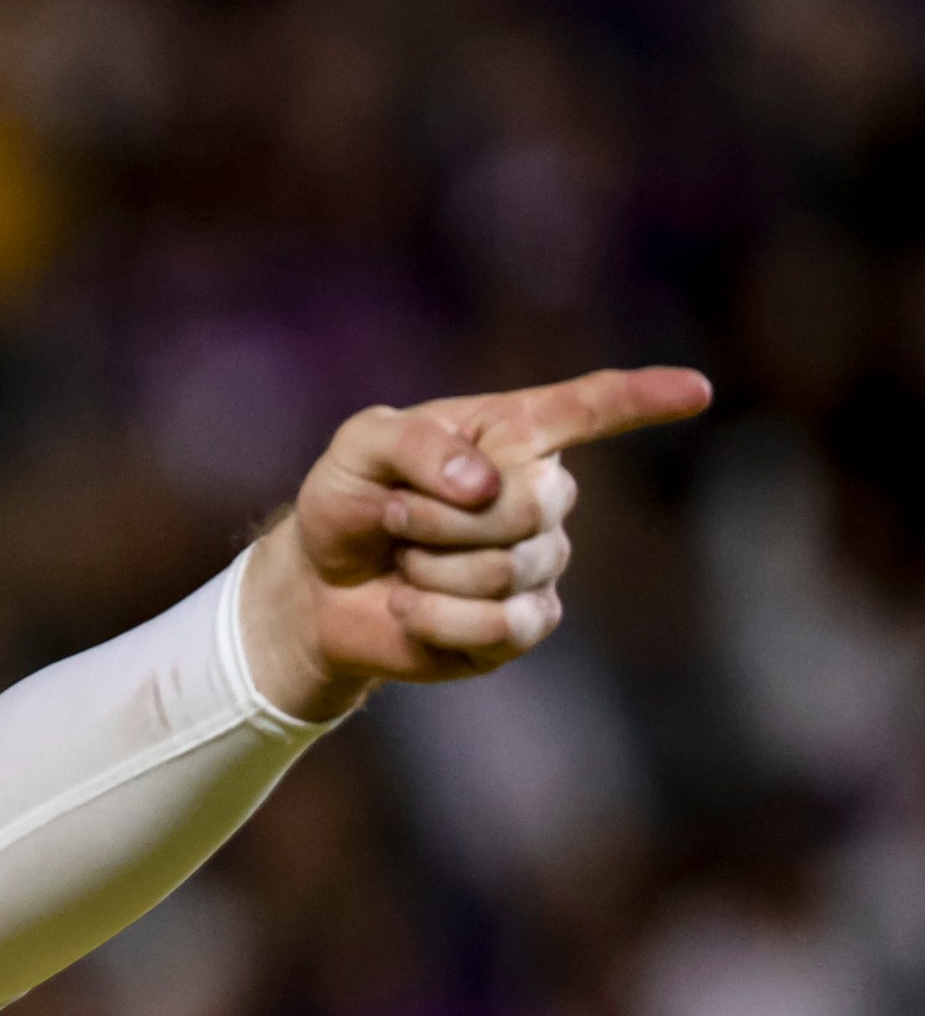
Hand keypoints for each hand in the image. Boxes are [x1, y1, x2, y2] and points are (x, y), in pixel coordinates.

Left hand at [239, 366, 712, 721]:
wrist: (320, 585)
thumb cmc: (349, 500)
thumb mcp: (359, 448)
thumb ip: (413, 443)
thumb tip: (484, 483)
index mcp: (511, 433)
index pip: (587, 409)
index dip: (640, 399)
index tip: (695, 391)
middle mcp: (542, 494)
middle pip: (533, 504)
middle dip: (442, 517)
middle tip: (396, 517)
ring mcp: (541, 561)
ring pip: (508, 569)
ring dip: (429, 567)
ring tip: (404, 559)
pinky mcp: (524, 624)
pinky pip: (500, 624)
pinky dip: (433, 616)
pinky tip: (408, 606)